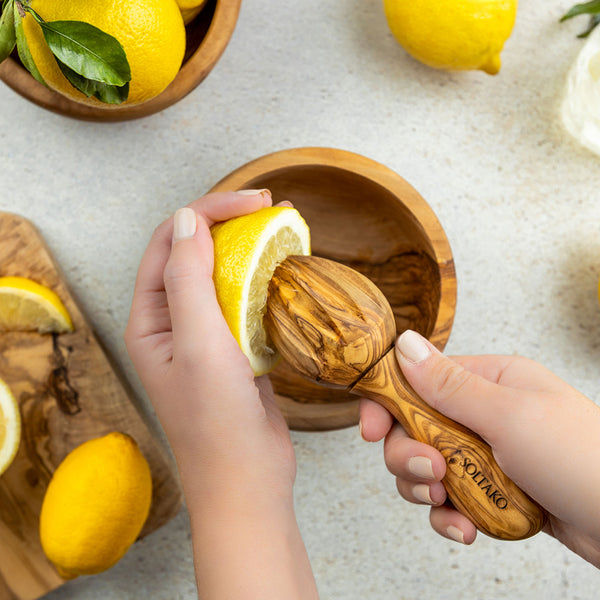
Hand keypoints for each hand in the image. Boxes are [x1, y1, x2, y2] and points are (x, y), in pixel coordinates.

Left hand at [125, 191, 317, 597]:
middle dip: (230, 225)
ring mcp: (206, 335)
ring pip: (224, 276)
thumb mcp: (198, 344)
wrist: (248, 480)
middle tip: (271, 208)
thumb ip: (187, 279)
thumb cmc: (216, 422)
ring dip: (249, 251)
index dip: (207, 213)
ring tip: (284, 231)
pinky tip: (285, 272)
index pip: (170, 244)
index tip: (251, 202)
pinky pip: (245, 302)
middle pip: (196, 254)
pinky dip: (263, 282)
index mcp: (150, 319)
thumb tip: (186, 221)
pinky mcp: (235, 348)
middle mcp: (173, 322)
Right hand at [360, 329, 599, 567]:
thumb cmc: (581, 458)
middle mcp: (484, 413)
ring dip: (427, 490)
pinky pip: (450, 499)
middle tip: (430, 474)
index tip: (370, 431)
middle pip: (415, 428)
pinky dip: (449, 516)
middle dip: (410, 456)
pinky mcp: (492, 489)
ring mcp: (487, 453)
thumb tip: (405, 344)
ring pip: (427, 467)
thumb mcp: (509, 416)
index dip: (388, 404)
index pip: (419, 381)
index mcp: (490, 381)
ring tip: (447, 503)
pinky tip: (463, 528)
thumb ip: (448, 385)